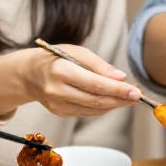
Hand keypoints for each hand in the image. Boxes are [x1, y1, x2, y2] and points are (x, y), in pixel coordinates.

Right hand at [26, 45, 141, 116]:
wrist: (28, 74)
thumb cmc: (55, 58)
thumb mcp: (76, 52)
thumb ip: (99, 65)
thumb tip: (121, 78)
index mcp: (61, 71)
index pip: (96, 84)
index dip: (118, 90)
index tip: (136, 91)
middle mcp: (57, 91)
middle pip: (96, 100)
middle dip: (120, 100)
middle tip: (137, 96)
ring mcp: (57, 105)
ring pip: (93, 109)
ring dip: (114, 105)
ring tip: (128, 99)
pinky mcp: (59, 113)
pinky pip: (86, 112)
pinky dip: (102, 108)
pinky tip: (112, 101)